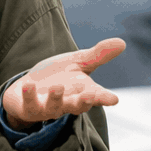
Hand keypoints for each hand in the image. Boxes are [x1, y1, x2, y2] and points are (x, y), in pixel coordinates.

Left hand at [2, 37, 126, 129]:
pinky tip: (28, 84)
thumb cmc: (58, 76)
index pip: (96, 97)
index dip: (104, 98)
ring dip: (56, 98)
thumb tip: (123, 42)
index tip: (113, 99)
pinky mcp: (30, 108)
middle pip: (78, 106)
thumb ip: (98, 56)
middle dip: (84, 102)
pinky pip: (29, 104)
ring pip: (54, 107)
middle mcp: (68, 103)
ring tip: (57, 87)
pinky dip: (29, 95)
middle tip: (90, 95)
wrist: (29, 87)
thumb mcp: (78, 63)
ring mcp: (49, 108)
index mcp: (83, 93)